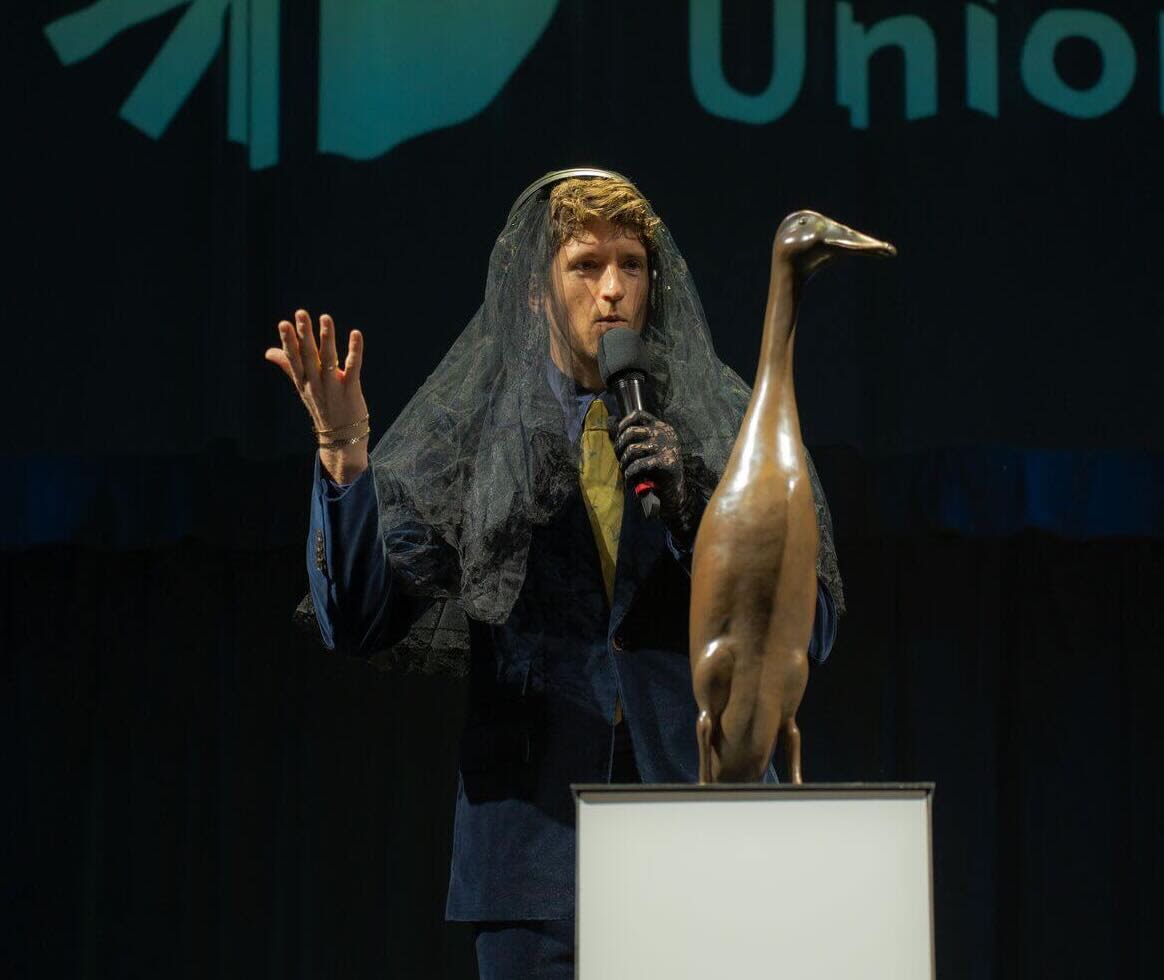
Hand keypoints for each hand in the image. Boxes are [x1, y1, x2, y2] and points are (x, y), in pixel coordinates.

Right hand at [265, 310, 369, 482]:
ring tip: (325, 318)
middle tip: (301, 314)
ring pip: (328, 360)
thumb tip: (268, 352)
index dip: (288, 341)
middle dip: (304, 334)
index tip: (284, 323)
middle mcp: (315, 384)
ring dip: (326, 338)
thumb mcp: (302, 387)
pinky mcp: (351, 390)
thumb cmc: (322, 407)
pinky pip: (353, 368)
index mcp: (303, 382)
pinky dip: (354, 350)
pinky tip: (356, 334)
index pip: (293, 359)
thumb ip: (288, 366)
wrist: (341, 438)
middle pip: (308, 356)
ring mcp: (333, 388)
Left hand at [614, 409, 696, 541]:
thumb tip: (610, 423)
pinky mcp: (667, 462)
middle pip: (631, 432)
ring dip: (623, 464)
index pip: (639, 414)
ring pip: (632, 449)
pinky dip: (630, 474)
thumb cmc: (657, 471)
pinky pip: (639, 465)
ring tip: (625, 473)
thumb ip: (634, 438)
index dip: (623, 423)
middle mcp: (666, 434)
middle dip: (619, 447)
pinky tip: (629, 482)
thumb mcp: (646, 450)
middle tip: (619, 461)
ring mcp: (668, 447)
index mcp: (662, 427)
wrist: (674, 493)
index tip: (617, 437)